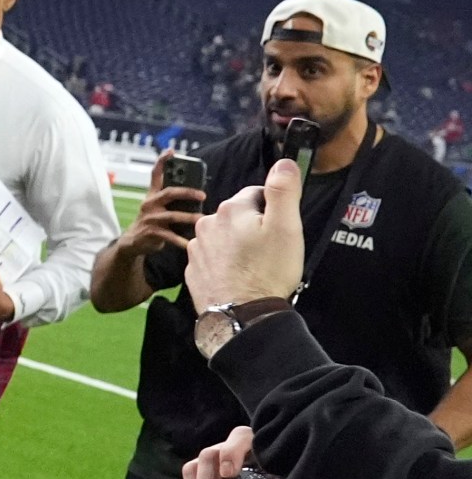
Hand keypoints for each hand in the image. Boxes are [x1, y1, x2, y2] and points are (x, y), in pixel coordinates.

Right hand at [116, 151, 205, 260]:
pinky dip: (181, 240)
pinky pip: (170, 236)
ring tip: (202, 219)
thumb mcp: (158, 208)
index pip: (156, 174)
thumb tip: (198, 194)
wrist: (133, 242)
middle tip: (203, 195)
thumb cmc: (152, 222)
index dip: (162, 161)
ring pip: (173, 216)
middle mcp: (149, 203)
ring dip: (190, 218)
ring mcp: (149, 218)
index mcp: (152, 195)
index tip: (171, 151)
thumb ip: (172, 200)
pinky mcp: (150, 233)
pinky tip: (190, 243)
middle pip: (169, 192)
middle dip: (188, 192)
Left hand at [185, 158, 304, 309]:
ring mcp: (196, 249)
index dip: (274, 211)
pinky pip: (214, 259)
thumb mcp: (286, 226)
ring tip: (254, 267)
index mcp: (230, 209)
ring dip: (239, 246)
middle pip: (239, 216)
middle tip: (270, 251)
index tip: (280, 230)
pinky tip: (239, 277)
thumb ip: (283, 190)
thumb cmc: (267, 271)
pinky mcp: (193, 271)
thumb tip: (284, 162)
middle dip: (255, 228)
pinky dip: (226, 264)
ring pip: (225, 238)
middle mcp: (207, 224)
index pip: (257, 194)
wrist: (241, 316)